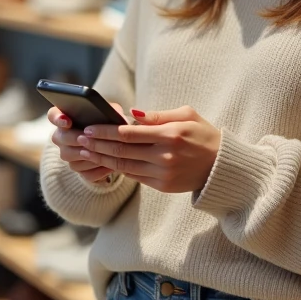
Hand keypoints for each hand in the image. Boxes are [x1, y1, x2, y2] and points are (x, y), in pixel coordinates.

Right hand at [48, 105, 117, 184]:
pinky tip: (108, 165)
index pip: (53, 115)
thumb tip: (110, 114)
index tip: (67, 121)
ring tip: (102, 152)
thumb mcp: (110, 113)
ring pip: (70, 156)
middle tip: (88, 138)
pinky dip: (97, 170)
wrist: (114, 143)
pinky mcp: (79, 168)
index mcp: (65, 118)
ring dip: (87, 154)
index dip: (58, 118)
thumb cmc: (109, 123)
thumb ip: (107, 111)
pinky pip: (84, 172)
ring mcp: (68, 154)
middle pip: (60, 138)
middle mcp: (61, 136)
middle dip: (75, 138)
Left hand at [75, 106, 220, 192]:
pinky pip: (134, 176)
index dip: (105, 131)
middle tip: (80, 138)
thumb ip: (158, 115)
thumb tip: (132, 113)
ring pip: (124, 165)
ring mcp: (163, 173)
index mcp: (170, 135)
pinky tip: (106, 161)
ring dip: (102, 158)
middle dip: (97, 144)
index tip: (89, 128)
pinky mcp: (162, 186)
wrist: (221, 166)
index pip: (128, 133)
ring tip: (86, 151)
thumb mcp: (186, 115)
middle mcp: (164, 156)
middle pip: (122, 151)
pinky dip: (118, 168)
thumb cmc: (203, 135)